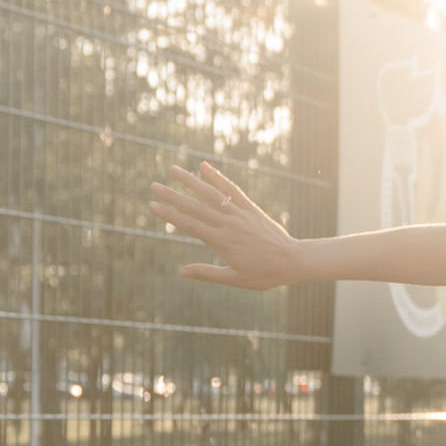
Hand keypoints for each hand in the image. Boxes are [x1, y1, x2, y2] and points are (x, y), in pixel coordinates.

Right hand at [149, 159, 305, 288]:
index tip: (152, 205)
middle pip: (195, 207)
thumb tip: (182, 272)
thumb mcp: (234, 278)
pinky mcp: (250, 208)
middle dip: (172, 196)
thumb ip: (207, 273)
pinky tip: (204, 166)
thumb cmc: (264, 274)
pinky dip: (218, 177)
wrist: (292, 261)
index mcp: (221, 241)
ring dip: (190, 181)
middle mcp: (228, 224)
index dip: (169, 214)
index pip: (189, 224)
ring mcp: (239, 213)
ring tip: (174, 169)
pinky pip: (232, 190)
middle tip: (154, 186)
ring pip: (211, 194)